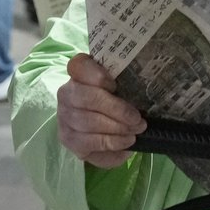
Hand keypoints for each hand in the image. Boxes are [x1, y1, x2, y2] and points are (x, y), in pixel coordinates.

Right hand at [57, 54, 146, 168]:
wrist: (98, 125)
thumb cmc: (114, 99)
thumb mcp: (120, 86)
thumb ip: (125, 81)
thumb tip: (146, 87)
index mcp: (78, 73)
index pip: (79, 65)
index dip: (97, 75)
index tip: (115, 84)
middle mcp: (66, 92)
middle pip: (88, 98)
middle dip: (117, 110)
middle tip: (137, 119)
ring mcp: (64, 116)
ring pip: (89, 123)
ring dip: (117, 129)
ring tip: (135, 131)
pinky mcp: (67, 138)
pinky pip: (89, 143)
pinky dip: (111, 144)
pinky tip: (126, 142)